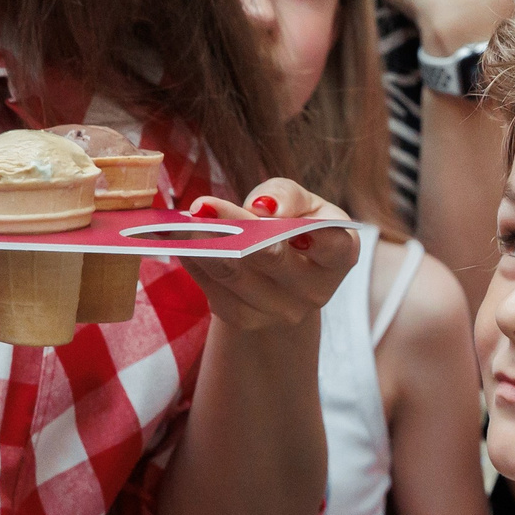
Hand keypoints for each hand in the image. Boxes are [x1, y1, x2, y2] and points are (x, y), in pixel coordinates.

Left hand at [182, 180, 357, 331]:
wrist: (283, 276)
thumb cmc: (297, 225)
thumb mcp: (303, 202)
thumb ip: (287, 196)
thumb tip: (261, 209)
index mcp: (340, 256)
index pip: (333, 246)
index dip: (309, 231)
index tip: (271, 212)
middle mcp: (314, 291)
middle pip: (271, 257)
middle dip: (234, 227)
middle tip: (201, 206)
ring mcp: (279, 311)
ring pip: (233, 274)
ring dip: (201, 244)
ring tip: (177, 220)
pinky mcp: (244, 318)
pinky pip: (211, 288)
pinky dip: (192, 260)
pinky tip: (174, 239)